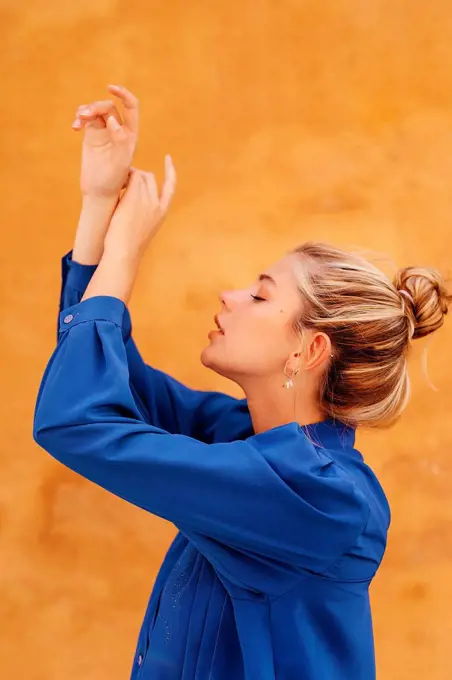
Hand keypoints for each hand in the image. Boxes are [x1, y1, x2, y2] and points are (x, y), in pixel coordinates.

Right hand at [73, 84, 138, 198]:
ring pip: (96, 110)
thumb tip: (112, 119)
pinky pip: (86, 118)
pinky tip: (75, 126)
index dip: (123, 94)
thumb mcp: (120, 162)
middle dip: (96, 107)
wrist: (99, 191)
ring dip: (86, 110)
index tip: (111, 88)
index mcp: (130, 134)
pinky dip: (80, 117)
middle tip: (84, 115)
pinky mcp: (91, 134)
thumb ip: (119, 140)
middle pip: (109, 107)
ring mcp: (104, 131)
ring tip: (78, 120)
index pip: (131, 107)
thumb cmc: (114, 180)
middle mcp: (119, 130)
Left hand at [104, 157, 176, 261]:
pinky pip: (131, 175)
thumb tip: (131, 206)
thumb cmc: (127, 247)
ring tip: (116, 186)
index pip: (171, 186)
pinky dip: (123, 176)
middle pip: (150, 178)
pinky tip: (114, 183)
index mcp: (162, 212)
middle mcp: (157, 203)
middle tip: (122, 183)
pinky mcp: (134, 196)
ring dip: (128, 176)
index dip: (170, 171)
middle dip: (138, 176)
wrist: (124, 253)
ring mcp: (147, 199)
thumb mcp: (141, 230)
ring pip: (140, 175)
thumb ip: (141, 214)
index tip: (168, 158)